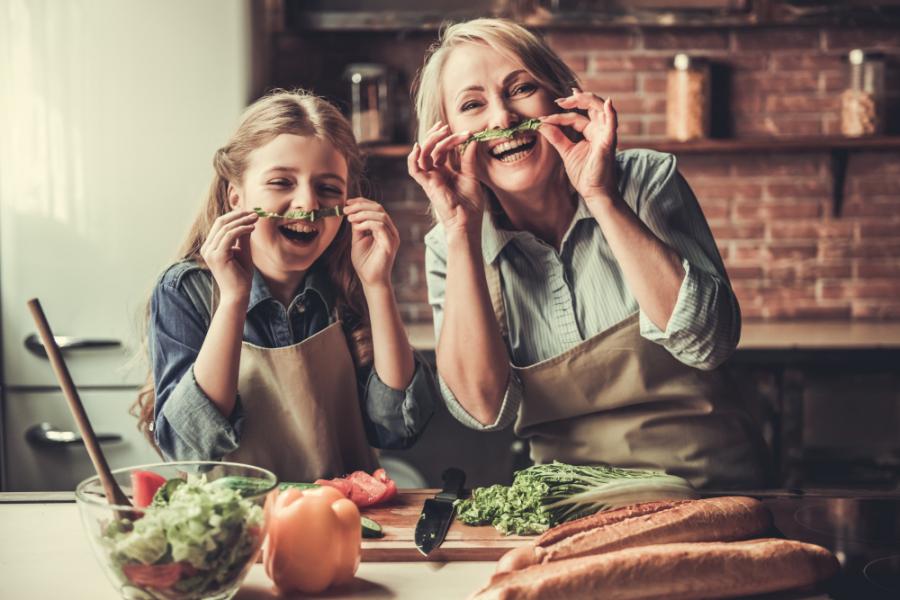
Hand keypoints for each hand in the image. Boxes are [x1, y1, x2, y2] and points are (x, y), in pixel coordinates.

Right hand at [200, 210, 256, 303]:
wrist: (237, 294)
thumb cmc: (240, 276)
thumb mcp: (243, 251)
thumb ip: (242, 236)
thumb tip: (248, 220)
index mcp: (210, 246)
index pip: (220, 224)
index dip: (235, 216)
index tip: (251, 213)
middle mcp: (207, 248)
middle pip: (221, 222)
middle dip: (239, 215)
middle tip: (255, 213)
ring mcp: (210, 252)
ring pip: (225, 227)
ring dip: (242, 221)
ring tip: (256, 219)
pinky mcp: (217, 256)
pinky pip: (229, 236)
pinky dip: (241, 229)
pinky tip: (252, 228)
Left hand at [345, 197, 399, 289]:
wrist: (370, 280)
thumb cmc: (365, 262)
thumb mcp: (358, 240)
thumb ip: (358, 226)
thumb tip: (352, 213)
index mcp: (383, 228)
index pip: (375, 208)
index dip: (361, 202)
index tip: (347, 203)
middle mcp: (390, 230)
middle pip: (378, 208)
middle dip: (360, 206)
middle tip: (346, 209)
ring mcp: (392, 236)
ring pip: (380, 215)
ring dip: (362, 213)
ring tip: (349, 218)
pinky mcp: (390, 244)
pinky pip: (380, 226)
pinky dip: (367, 223)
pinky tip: (357, 226)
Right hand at [407, 122, 485, 241]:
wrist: (467, 221)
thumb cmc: (470, 204)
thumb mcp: (472, 176)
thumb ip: (469, 159)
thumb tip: (472, 140)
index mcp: (446, 171)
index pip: (443, 149)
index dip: (450, 138)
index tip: (464, 131)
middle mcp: (436, 173)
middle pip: (432, 149)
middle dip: (438, 135)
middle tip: (448, 127)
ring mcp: (430, 179)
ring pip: (424, 154)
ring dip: (431, 141)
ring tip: (443, 131)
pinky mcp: (427, 185)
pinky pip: (414, 170)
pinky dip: (413, 158)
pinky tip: (418, 147)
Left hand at [539, 90, 618, 205]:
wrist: (594, 192)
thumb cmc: (584, 174)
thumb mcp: (566, 152)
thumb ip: (556, 137)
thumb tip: (542, 125)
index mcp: (591, 131)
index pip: (575, 117)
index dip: (558, 117)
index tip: (542, 119)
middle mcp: (600, 130)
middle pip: (590, 106)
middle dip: (575, 100)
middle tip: (558, 101)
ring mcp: (606, 134)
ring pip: (600, 108)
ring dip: (587, 99)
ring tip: (572, 97)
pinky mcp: (609, 142)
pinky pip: (612, 124)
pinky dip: (611, 112)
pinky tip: (608, 103)